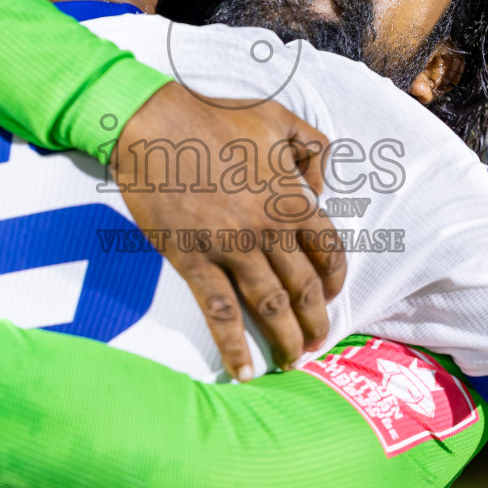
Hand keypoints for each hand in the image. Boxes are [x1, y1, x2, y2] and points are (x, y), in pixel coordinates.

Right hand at [113, 82, 346, 379]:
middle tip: (316, 344)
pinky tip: (243, 371)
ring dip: (285, 340)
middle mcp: (267, 229)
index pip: (329, 251)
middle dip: (315, 323)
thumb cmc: (214, 115)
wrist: (151, 122)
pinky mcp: (193, 259)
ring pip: (270, 307)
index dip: (335, 281)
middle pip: (304, 288)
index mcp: (291, 198)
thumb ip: (313, 149)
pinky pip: (220, 312)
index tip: (332, 297)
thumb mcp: (278, 118)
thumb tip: (320, 187)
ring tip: (292, 362)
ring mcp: (230, 248)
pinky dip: (234, 346)